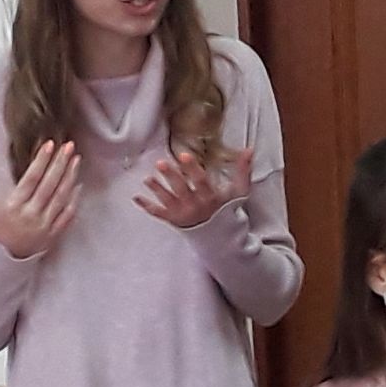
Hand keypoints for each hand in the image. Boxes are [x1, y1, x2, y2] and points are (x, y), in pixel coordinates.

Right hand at [0, 142, 82, 260]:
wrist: (6, 259)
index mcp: (14, 206)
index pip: (31, 179)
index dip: (41, 161)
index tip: (50, 144)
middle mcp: (31, 215)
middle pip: (49, 185)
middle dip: (60, 163)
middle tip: (69, 146)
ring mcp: (45, 225)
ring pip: (61, 197)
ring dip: (70, 176)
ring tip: (76, 159)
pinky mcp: (54, 233)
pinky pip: (67, 215)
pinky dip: (74, 199)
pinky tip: (78, 184)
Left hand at [135, 144, 252, 230]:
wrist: (220, 237)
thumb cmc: (228, 210)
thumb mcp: (239, 191)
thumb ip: (242, 170)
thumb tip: (249, 149)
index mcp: (210, 197)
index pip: (200, 181)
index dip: (192, 168)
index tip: (184, 155)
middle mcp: (195, 206)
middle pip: (181, 190)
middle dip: (171, 177)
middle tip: (160, 163)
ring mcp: (183, 214)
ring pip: (168, 201)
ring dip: (157, 190)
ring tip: (147, 179)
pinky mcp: (173, 220)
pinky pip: (158, 213)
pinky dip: (146, 206)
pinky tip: (136, 197)